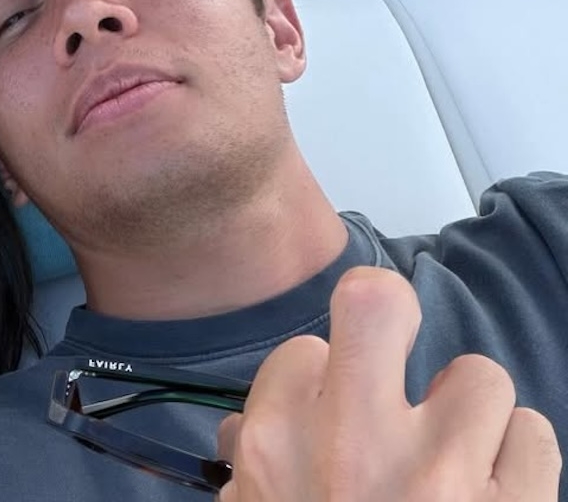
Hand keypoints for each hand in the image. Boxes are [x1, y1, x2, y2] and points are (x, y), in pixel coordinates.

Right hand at [215, 266, 561, 500]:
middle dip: (388, 312)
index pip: (299, 352)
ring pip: (477, 377)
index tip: (327, 406)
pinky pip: (535, 434)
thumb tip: (250, 430)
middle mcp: (354, 445)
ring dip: (469, 417)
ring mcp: (444, 474)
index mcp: (277, 448)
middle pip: (377, 303)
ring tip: (454, 461)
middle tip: (393, 343)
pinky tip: (491, 490)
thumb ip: (252, 465)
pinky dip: (516, 459)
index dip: (318, 377)